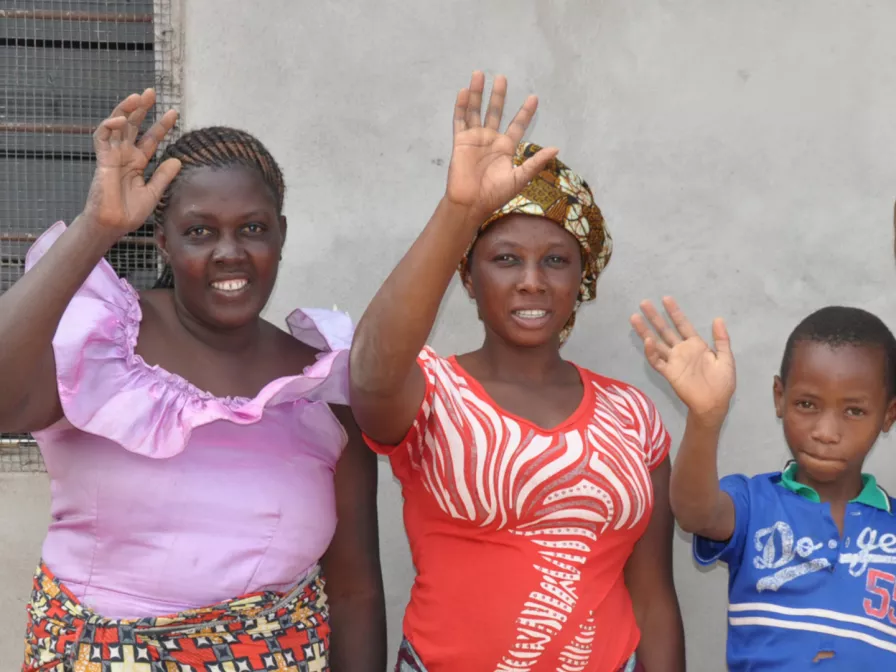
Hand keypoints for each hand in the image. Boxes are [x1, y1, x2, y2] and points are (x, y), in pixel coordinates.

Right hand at [81, 88, 181, 235]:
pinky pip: (102, 137)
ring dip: (125, 110)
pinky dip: (110, 126)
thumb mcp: (153, 192)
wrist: (114, 224)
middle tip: (152, 92)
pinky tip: (121, 119)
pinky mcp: (102, 160)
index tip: (173, 113)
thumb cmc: (130, 212)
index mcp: (137, 162)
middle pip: (133, 126)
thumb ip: (163, 176)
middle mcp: (125, 155)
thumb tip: (178, 160)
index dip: (161, 126)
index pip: (150, 138)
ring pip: (117, 126)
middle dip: (141, 109)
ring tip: (137, 96)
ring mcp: (113, 155)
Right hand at [445, 71, 557, 221]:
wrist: (471, 204)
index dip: (525, 112)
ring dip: (478, 93)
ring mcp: (475, 139)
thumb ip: (535, 163)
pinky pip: (460, 120)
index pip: (517, 125)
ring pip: (476, 111)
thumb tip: (556, 149)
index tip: (534, 97)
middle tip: (502, 78)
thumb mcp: (520, 179)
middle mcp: (490, 140)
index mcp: (506, 148)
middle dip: (499, 95)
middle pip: (495, 112)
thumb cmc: (495, 195)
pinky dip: (462, 106)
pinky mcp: (461, 141)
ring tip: (480, 74)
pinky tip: (465, 91)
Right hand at [631, 297, 735, 422]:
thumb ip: (721, 340)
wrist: (715, 404)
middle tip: (644, 303)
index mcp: (696, 345)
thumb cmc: (722, 383)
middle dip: (655, 317)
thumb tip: (718, 318)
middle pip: (665, 330)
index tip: (666, 299)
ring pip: (656, 342)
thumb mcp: (726, 359)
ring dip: (645, 331)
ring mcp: (673, 361)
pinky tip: (647, 341)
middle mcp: (681, 350)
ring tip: (635, 318)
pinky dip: (651, 352)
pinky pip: (657, 361)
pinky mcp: (669, 373)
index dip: (675, 312)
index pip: (682, 325)